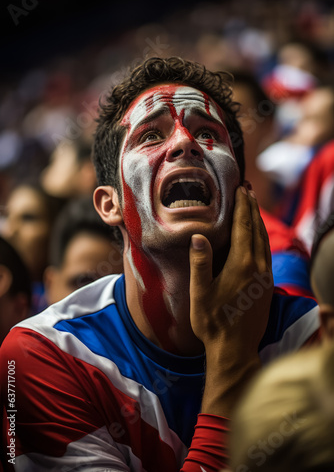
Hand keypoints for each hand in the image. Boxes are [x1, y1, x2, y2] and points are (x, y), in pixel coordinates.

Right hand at [189, 186, 272, 413]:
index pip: (244, 226)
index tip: (241, 188)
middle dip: (252, 207)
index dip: (242, 205)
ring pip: (265, 240)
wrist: (235, 348)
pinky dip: (262, 238)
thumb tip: (198, 236)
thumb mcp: (200, 293)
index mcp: (241, 264)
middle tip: (248, 190)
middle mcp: (258, 267)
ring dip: (259, 221)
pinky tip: (258, 237)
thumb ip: (200, 264)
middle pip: (257, 229)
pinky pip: (267, 253)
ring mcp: (265, 276)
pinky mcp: (267, 285)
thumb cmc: (213, 321)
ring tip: (253, 206)